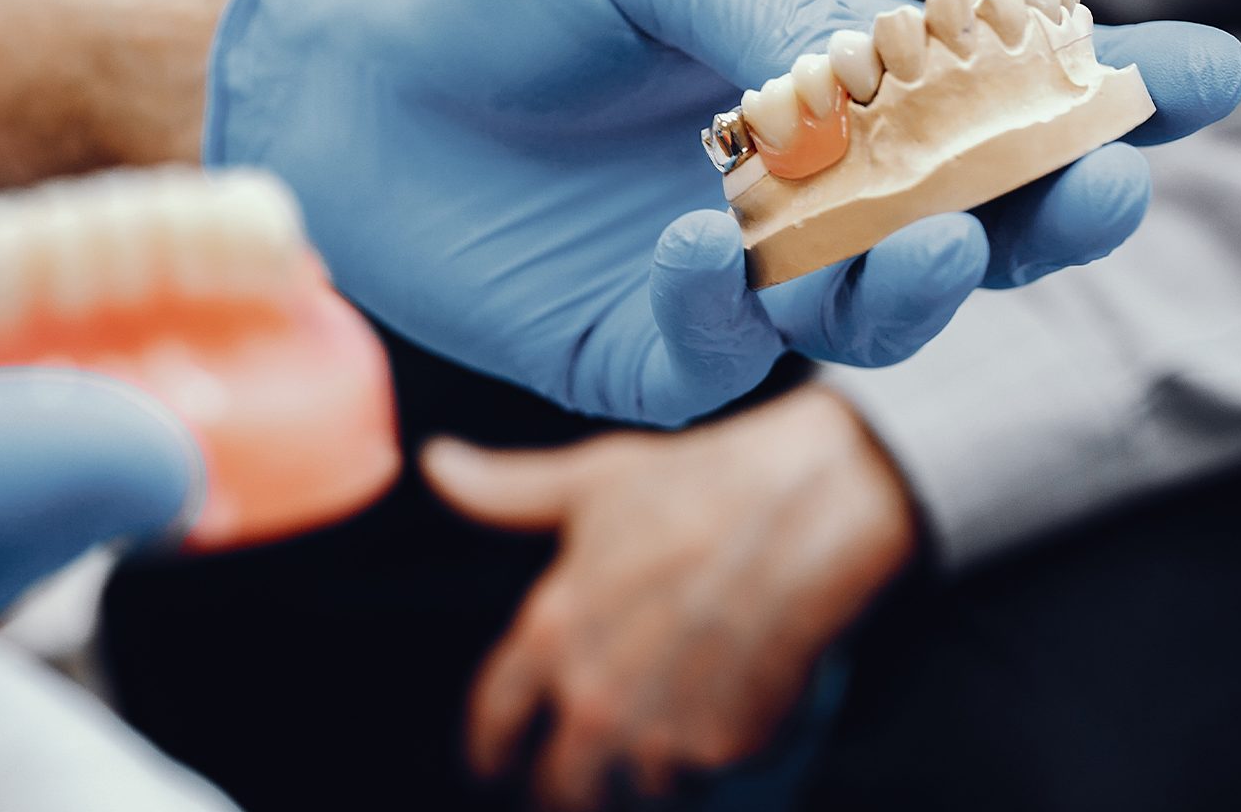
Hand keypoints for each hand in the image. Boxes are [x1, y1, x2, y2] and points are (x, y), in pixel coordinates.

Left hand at [207, 0, 1240, 425]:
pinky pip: (709, 355)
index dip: (1108, 96)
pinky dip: (716, 306)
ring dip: (915, 284)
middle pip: (974, 234)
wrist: (345, 72)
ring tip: (933, 238)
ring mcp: (730, 284)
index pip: (997, 104)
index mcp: (831, 91)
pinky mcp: (638, 351)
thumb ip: (767, 12)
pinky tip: (694, 243)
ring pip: (868, 319)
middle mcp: (805, 200)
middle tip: (1099, 189)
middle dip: (1050, 216)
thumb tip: (881, 80)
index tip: (1213, 79)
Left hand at [423, 385, 916, 809]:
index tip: (493, 766)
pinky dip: (704, 764)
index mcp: (548, 633)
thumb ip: (504, 490)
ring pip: (629, 795)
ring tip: (660, 746)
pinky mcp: (723, 746)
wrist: (806, 506)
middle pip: (555, 790)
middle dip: (563, 789)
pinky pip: (699, 781)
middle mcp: (592, 694)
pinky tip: (719, 723)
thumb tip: (435, 462)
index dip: (487, 753)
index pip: (491, 724)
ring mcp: (658, 727)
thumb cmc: (698, 485)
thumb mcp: (590, 480)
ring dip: (638, 780)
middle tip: (581, 778)